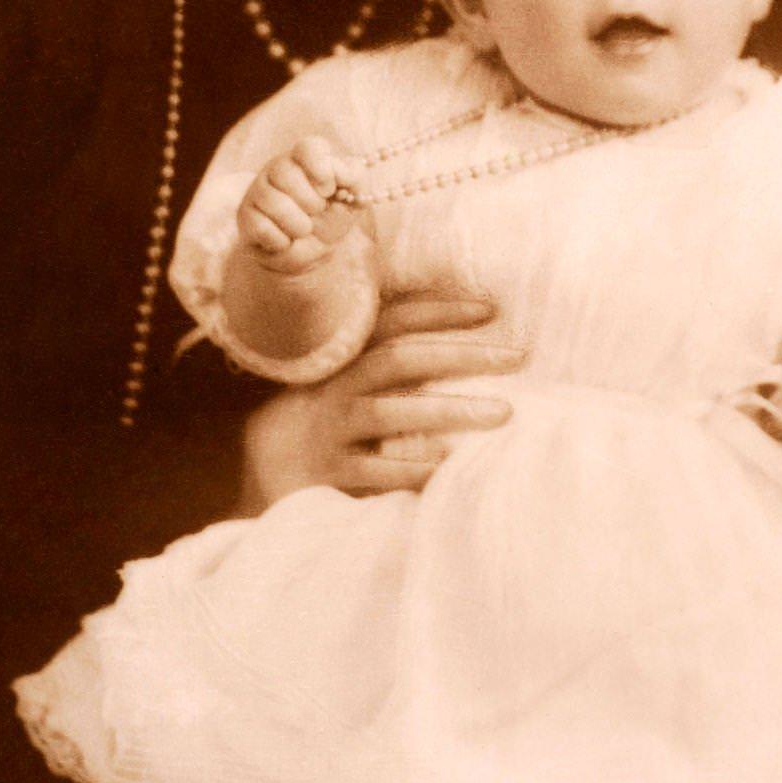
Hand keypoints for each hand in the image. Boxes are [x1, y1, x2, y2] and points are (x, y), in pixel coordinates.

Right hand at [236, 136, 360, 275]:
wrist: (311, 254)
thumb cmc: (331, 218)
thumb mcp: (352, 199)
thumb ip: (353, 179)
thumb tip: (338, 171)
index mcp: (305, 158)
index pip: (308, 147)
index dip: (320, 168)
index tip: (329, 189)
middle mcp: (277, 168)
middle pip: (286, 173)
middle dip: (310, 203)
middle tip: (316, 211)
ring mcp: (258, 190)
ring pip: (274, 203)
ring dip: (298, 225)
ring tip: (303, 229)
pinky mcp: (245, 216)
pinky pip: (262, 227)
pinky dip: (281, 241)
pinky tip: (285, 239)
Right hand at [237, 287, 524, 508]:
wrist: (263, 465)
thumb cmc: (328, 416)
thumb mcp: (354, 378)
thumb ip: (397, 360)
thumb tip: (472, 343)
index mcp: (349, 357)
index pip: (395, 321)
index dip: (441, 311)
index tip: (491, 309)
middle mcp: (340, 386)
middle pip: (401, 358)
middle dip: (461, 353)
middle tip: (518, 355)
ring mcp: (333, 429)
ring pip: (391, 411)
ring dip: (450, 410)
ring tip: (503, 412)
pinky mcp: (330, 473)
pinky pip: (378, 469)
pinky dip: (417, 468)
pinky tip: (454, 468)